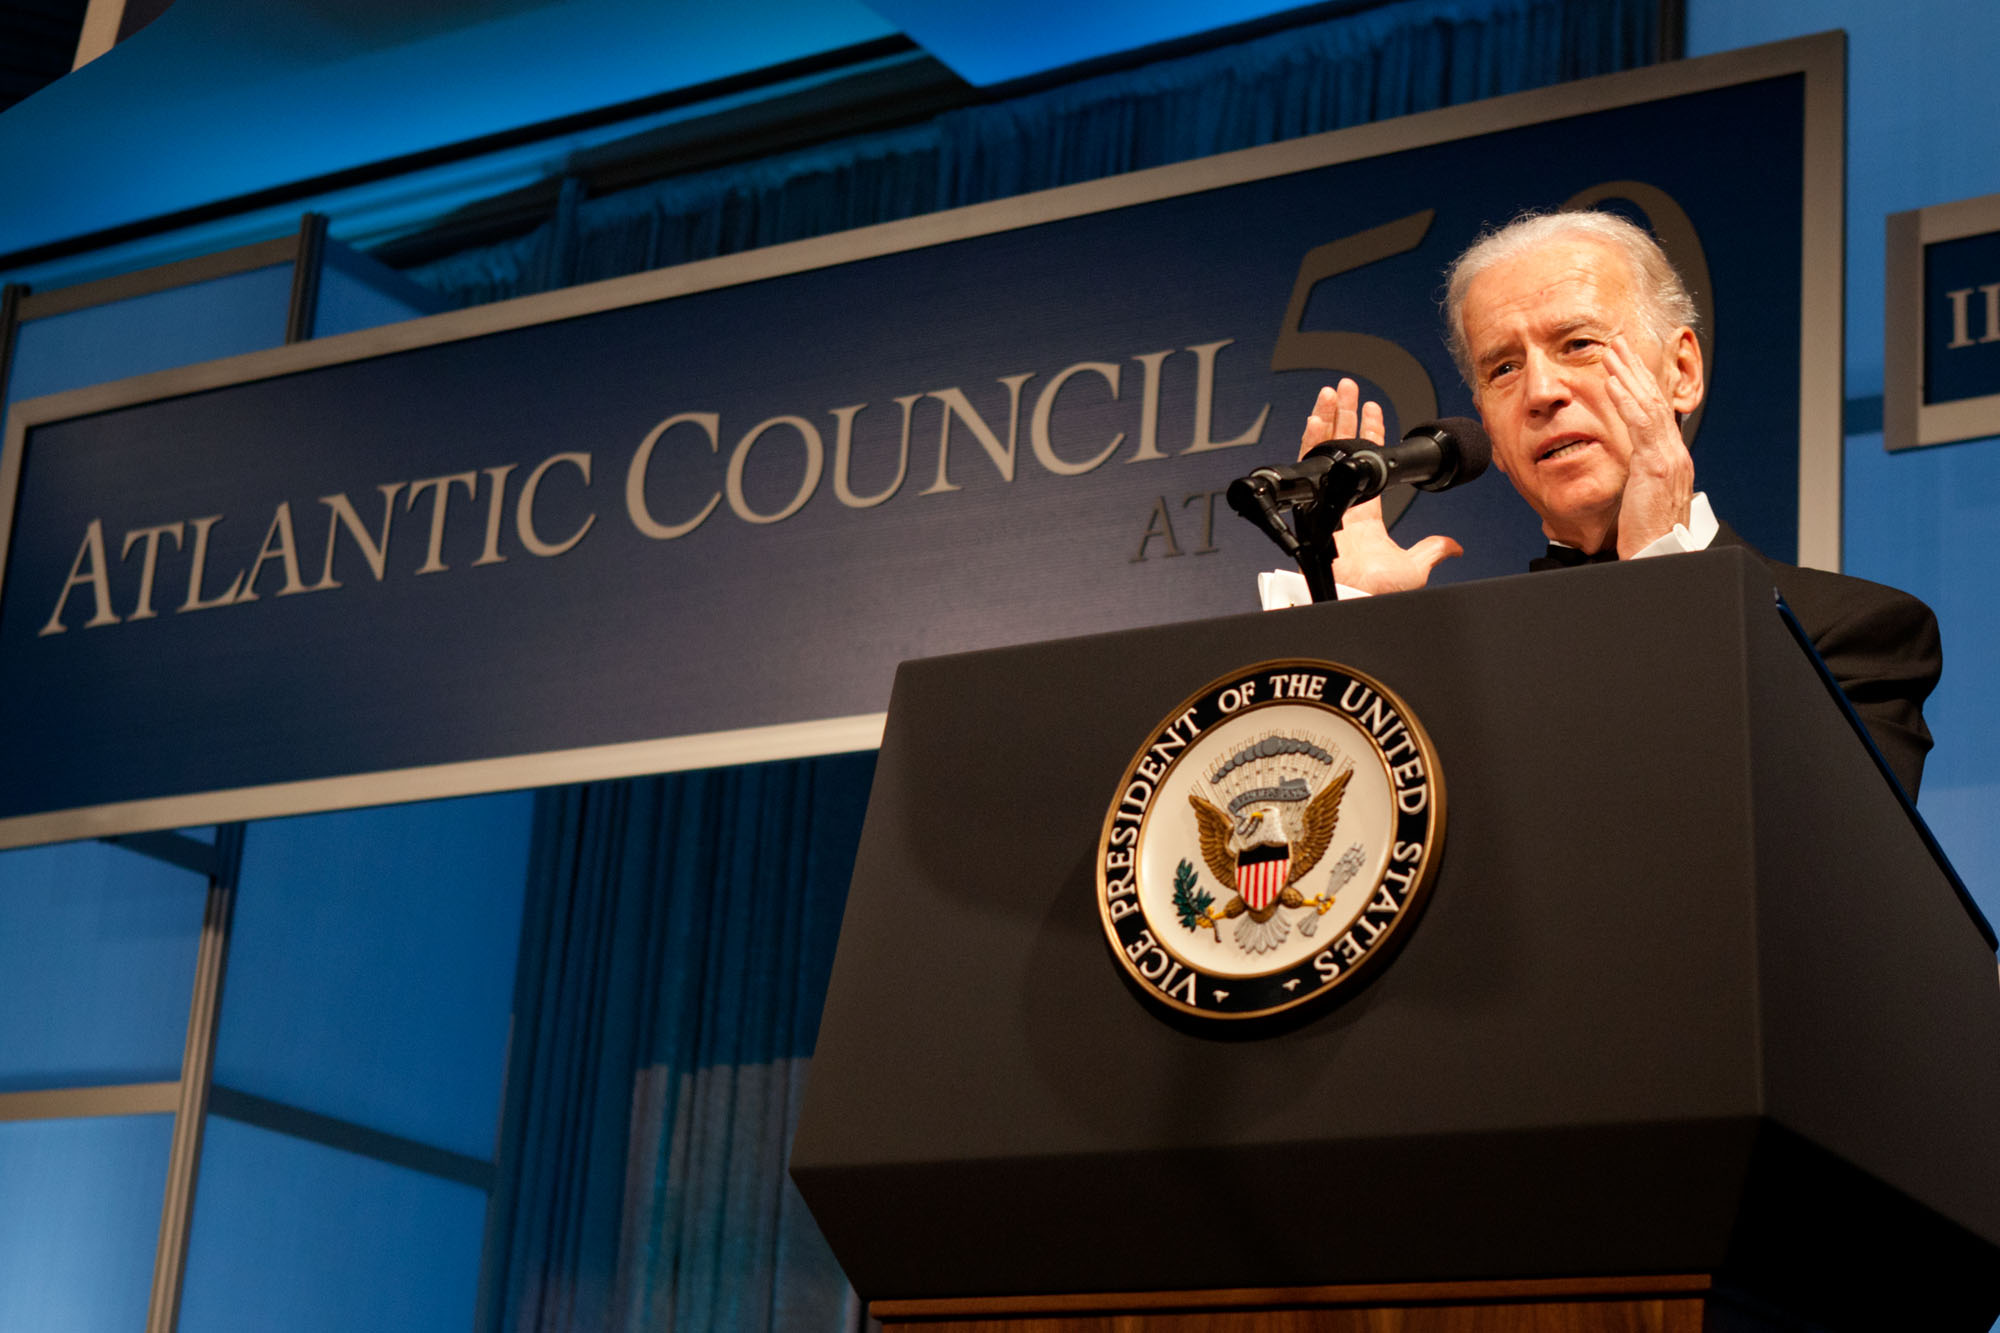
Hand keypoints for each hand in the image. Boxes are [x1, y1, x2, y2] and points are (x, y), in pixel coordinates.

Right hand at [1299, 380, 1461, 593]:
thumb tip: (1454, 547)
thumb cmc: (1375, 589)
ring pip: (1325, 449)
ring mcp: (1327, 500)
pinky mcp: (1312, 500)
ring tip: (1335, 391)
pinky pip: (1308, 464)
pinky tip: (1317, 417)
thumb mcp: (1414, 567)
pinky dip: (1311, 439)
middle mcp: (1343, 504)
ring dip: (1329, 418)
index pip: (1370, 465)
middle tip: (1349, 389)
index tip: (1374, 410)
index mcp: (1365, 516)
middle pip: (1343, 448)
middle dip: (1346, 416)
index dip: (1371, 436)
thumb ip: (1432, 551)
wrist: (1354, 596)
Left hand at [1604, 334, 1693, 558]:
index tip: (1623, 365)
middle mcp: (1675, 454)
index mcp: (1671, 460)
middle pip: (1654, 400)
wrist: (1659, 559)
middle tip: (1615, 342)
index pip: (1655, 413)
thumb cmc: (1646, 537)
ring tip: (1609, 351)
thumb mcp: (1642, 501)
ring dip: (1627, 375)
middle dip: (1633, 369)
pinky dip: (1626, 400)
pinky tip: (1611, 382)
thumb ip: (1639, 480)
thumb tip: (1631, 472)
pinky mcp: (1657, 468)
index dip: (1640, 385)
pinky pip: (1640, 425)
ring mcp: (1669, 459)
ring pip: (1649, 405)